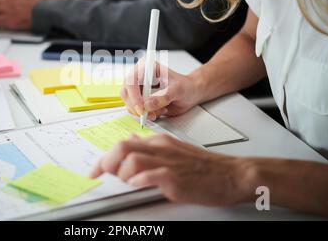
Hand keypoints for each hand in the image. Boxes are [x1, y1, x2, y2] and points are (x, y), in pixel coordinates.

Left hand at [90, 135, 249, 205]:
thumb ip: (150, 147)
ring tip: (125, 182)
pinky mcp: (176, 178)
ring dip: (121, 173)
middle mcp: (161, 149)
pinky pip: (150, 176)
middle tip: (101, 175)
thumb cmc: (203, 166)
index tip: (96, 169)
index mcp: (159, 142)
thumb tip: (130, 141)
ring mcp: (168, 162)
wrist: (231, 174)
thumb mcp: (174, 150)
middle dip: (105, 162)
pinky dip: (138, 182)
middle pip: (122, 148)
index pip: (123, 144)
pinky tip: (138, 185)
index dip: (104, 157)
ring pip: (132, 159)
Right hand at [121, 60, 199, 120]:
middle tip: (147, 115)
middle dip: (135, 106)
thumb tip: (147, 105)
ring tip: (160, 110)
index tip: (141, 109)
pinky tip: (159, 111)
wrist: (190, 93)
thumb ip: (163, 97)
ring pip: (129, 103)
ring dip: (142, 112)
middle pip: (126, 93)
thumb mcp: (177, 90)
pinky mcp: (141, 100)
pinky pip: (136, 110)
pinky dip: (146, 114)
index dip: (133, 95)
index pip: (131, 81)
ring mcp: (139, 89)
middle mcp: (140, 77)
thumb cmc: (185, 86)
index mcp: (147, 68)